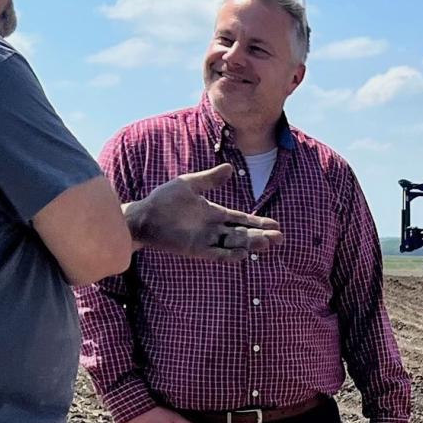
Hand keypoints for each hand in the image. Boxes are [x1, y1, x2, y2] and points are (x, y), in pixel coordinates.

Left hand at [126, 164, 282, 259]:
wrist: (143, 216)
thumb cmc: (163, 200)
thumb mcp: (190, 184)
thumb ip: (210, 178)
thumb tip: (230, 167)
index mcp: (214, 214)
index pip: (241, 219)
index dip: (258, 222)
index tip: (275, 225)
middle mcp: (213, 228)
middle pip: (242, 233)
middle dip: (260, 235)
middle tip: (279, 237)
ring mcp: (205, 240)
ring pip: (233, 244)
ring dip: (250, 244)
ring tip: (267, 242)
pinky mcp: (195, 249)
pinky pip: (216, 254)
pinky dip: (229, 255)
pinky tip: (243, 254)